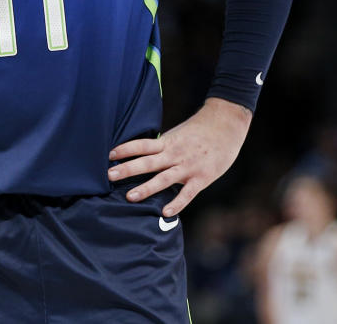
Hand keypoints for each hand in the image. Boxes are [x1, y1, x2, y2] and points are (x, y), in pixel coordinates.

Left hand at [107, 97, 252, 217]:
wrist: (227, 125)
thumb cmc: (200, 130)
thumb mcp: (178, 134)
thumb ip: (163, 146)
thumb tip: (143, 154)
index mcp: (168, 142)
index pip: (142, 145)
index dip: (126, 149)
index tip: (109, 154)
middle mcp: (174, 154)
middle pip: (147, 162)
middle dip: (128, 169)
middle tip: (109, 176)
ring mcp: (188, 167)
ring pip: (163, 179)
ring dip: (146, 188)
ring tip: (129, 197)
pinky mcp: (202, 178)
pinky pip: (187, 193)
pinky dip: (176, 203)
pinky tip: (165, 212)